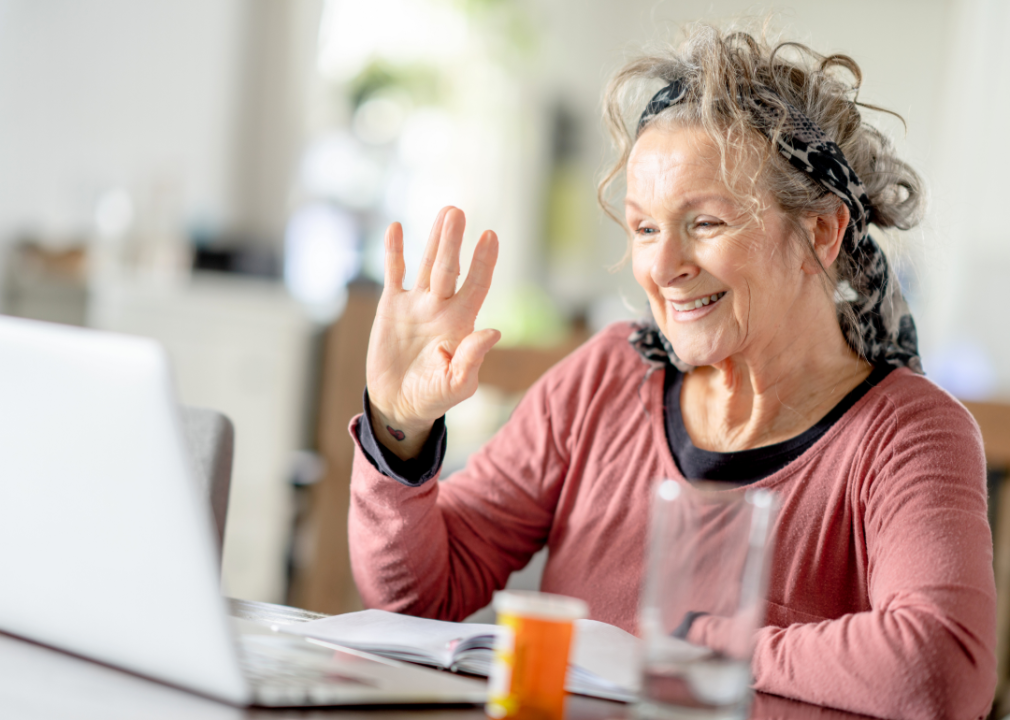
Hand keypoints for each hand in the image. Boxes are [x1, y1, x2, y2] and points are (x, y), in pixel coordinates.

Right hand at [365, 207, 499, 459]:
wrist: (399, 405)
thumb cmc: (434, 398)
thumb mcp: (457, 384)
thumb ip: (473, 359)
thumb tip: (494, 332)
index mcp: (461, 323)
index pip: (477, 285)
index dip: (484, 262)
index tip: (490, 236)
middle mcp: (441, 307)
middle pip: (449, 268)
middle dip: (454, 241)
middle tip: (458, 212)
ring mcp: (417, 304)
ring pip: (427, 264)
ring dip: (435, 240)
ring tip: (445, 212)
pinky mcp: (391, 308)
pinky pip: (393, 274)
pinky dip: (393, 252)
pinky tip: (396, 228)